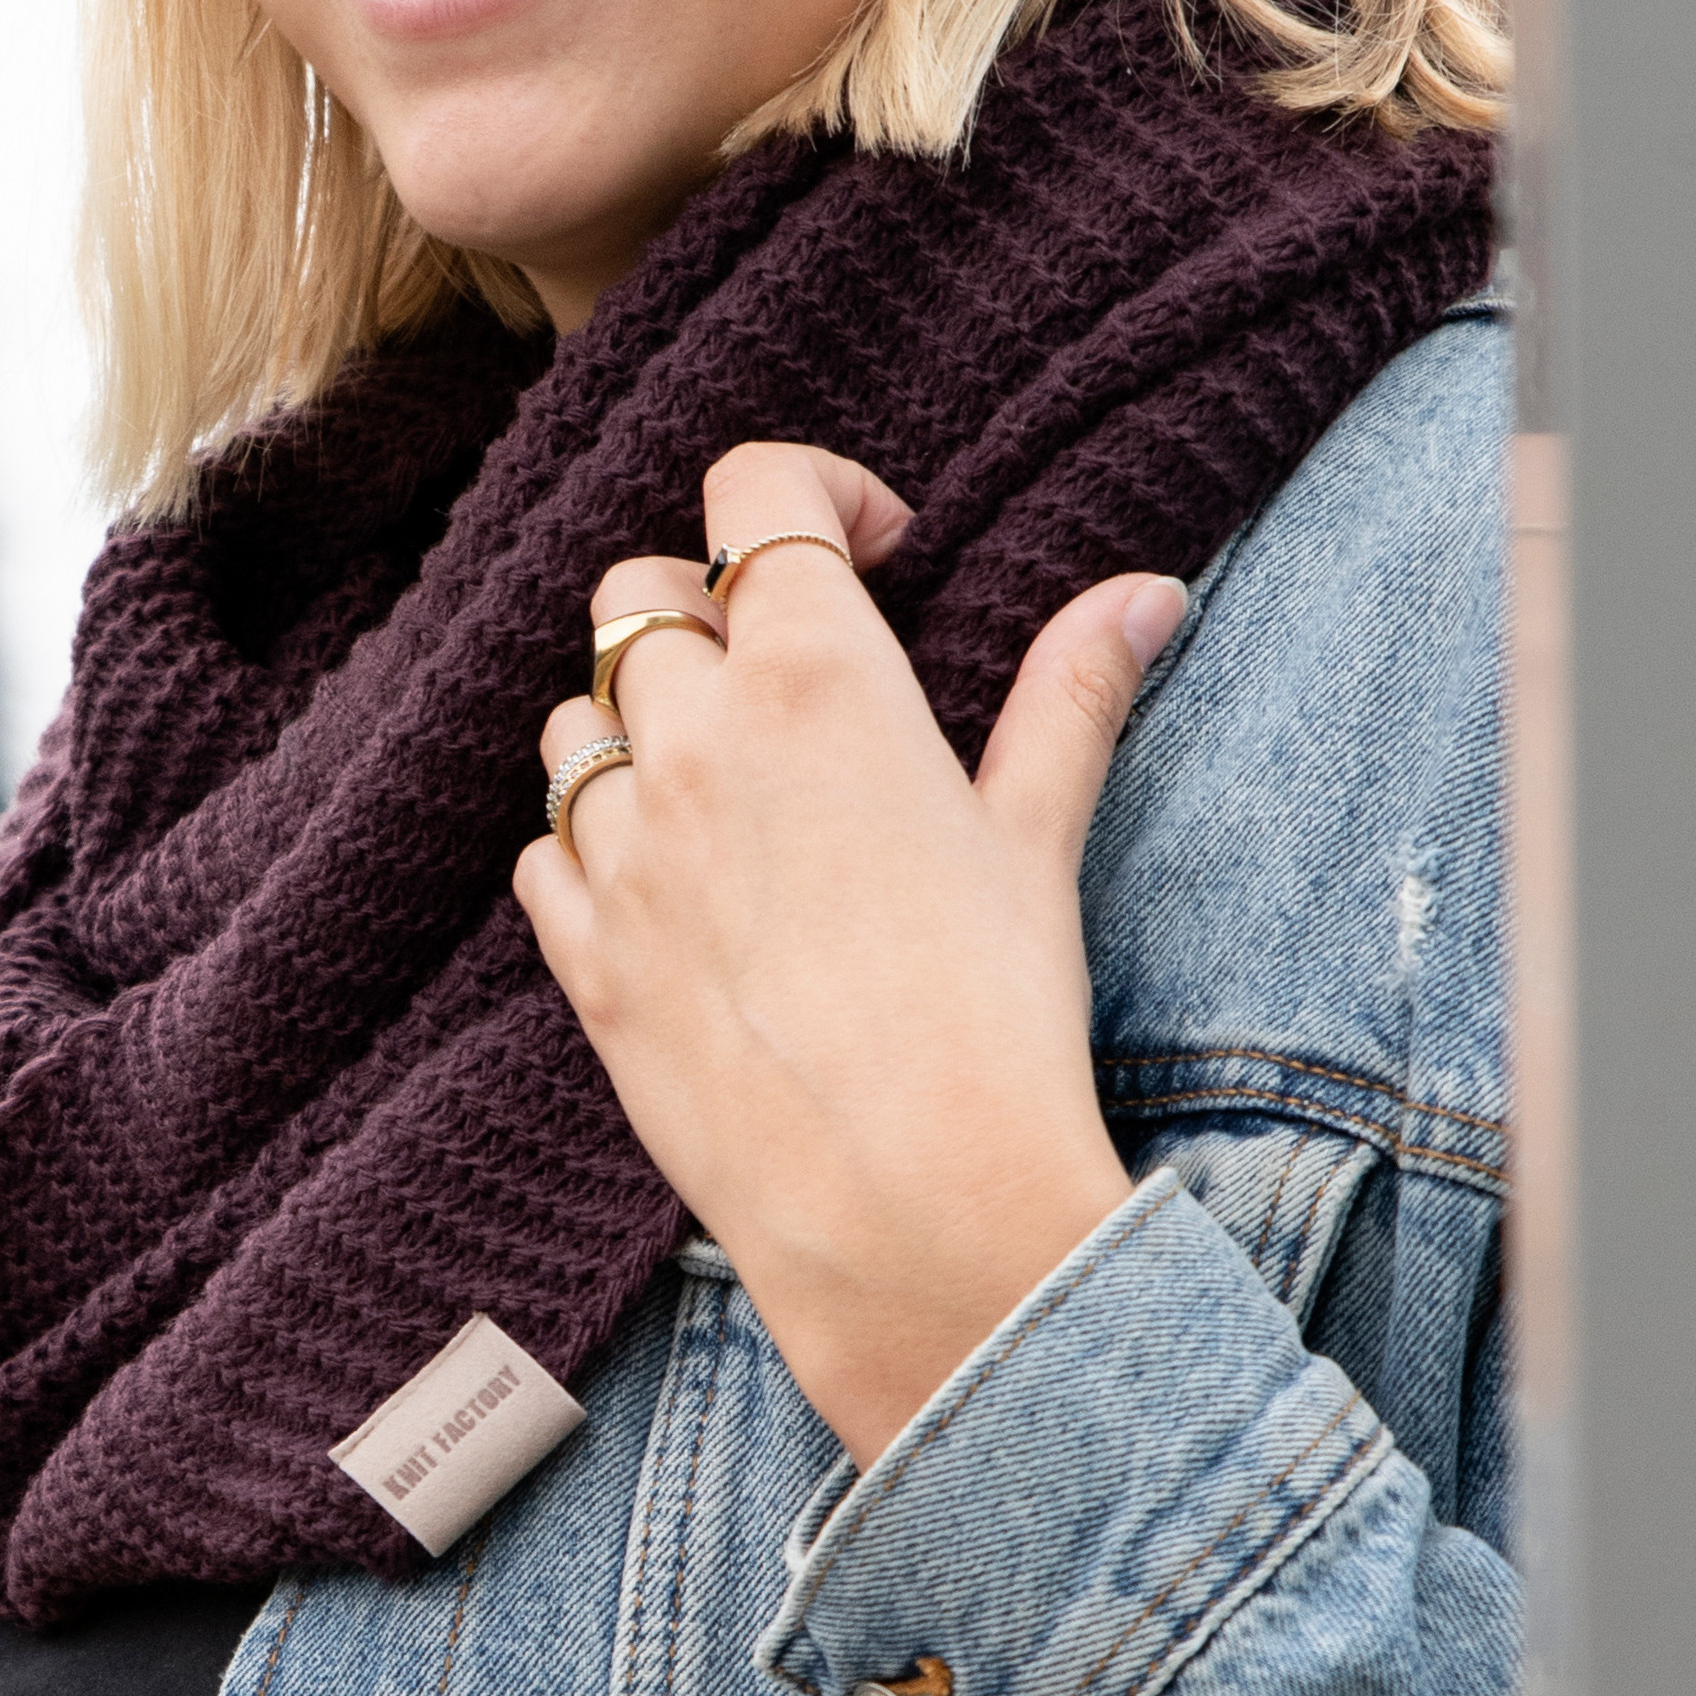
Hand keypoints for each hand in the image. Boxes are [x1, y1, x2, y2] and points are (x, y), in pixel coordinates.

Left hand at [515, 441, 1187, 1469]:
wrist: (907, 1203)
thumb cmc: (992, 1015)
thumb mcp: (1038, 835)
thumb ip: (1074, 693)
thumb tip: (1149, 593)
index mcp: (813, 677)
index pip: (755, 493)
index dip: (811, 492)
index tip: (871, 546)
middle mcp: (691, 739)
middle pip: (638, 597)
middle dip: (710, 606)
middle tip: (786, 668)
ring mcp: (620, 848)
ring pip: (575, 720)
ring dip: (634, 724)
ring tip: (722, 781)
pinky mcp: (582, 953)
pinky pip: (546, 849)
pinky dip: (593, 845)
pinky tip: (673, 886)